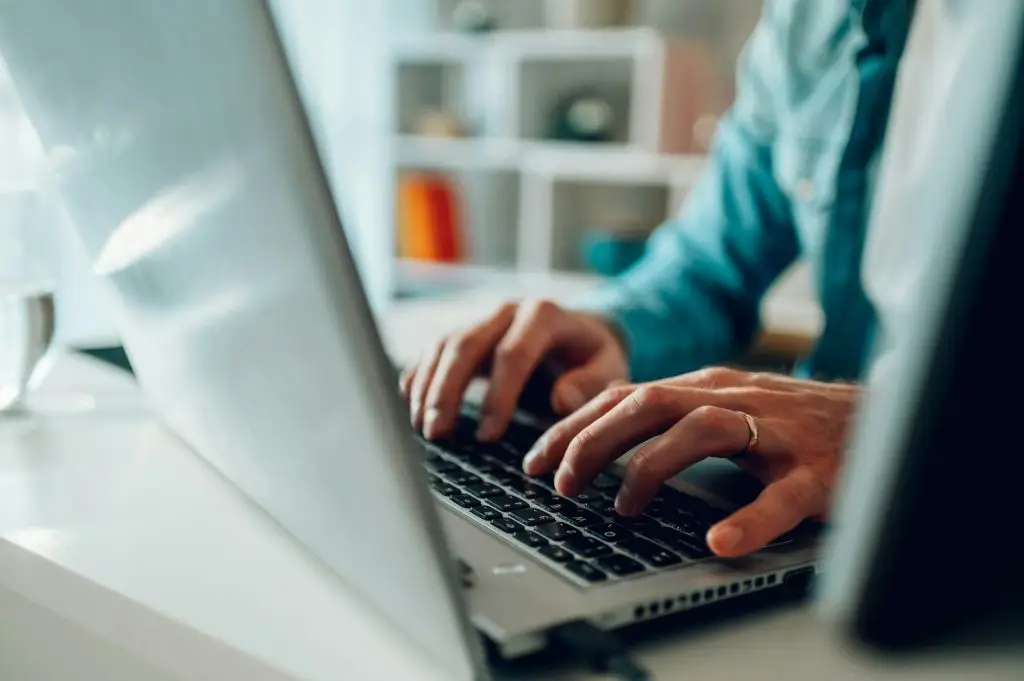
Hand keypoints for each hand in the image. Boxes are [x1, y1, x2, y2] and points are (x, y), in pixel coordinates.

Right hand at [399, 300, 628, 441]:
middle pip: (466, 344)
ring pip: (443, 346)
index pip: (513, 353)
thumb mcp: (609, 368)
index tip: (488, 436)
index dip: (498, 396)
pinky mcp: (464, 334)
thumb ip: (591, 384)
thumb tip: (562, 400)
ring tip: (423, 429)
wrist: (579, 333)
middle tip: (437, 433)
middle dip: (447, 391)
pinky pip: (432, 352)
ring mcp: (481, 320)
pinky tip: (411, 407)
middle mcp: (506, 311)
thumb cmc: (593, 357)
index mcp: (544, 315)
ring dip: (427, 388)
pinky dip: (418, 378)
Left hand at [521, 367, 859, 556]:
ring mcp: (777, 432)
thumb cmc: (795, 425)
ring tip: (619, 508)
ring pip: (703, 431)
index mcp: (708, 387)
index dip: (576, 425)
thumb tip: (603, 442)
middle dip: (594, 440)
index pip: (626, 395)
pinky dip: (749, 518)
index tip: (535, 459)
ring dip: (652, 467)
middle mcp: (735, 399)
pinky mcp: (817, 472)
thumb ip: (673, 421)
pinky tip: (720, 542)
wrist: (883, 422)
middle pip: (650, 403)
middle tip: (558, 483)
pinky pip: (781, 495)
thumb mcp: (725, 412)